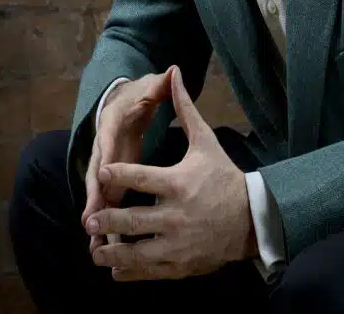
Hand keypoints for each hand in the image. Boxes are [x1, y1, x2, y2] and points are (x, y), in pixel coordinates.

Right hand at [80, 68, 174, 258]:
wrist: (122, 103)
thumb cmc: (136, 98)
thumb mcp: (147, 90)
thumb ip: (159, 85)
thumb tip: (173, 70)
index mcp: (111, 125)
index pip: (107, 141)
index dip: (105, 159)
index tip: (104, 177)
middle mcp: (103, 148)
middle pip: (96, 176)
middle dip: (94, 199)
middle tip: (91, 222)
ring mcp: (105, 167)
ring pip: (100, 196)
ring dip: (99, 220)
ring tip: (96, 249)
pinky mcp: (111, 181)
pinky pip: (108, 204)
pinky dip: (108, 225)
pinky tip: (109, 249)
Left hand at [85, 65, 256, 280]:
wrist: (252, 218)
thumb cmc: (223, 176)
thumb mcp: (206, 141)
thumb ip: (185, 108)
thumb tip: (175, 72)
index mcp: (178, 183)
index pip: (140, 178)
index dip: (117, 175)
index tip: (102, 172)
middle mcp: (176, 215)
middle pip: (132, 220)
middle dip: (108, 219)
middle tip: (91, 218)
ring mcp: (178, 243)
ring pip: (137, 251)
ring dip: (113, 251)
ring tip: (95, 249)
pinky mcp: (182, 264)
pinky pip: (150, 270)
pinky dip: (130, 271)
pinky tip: (114, 268)